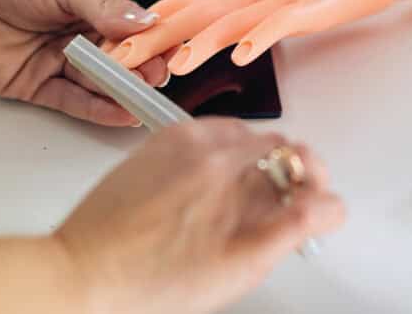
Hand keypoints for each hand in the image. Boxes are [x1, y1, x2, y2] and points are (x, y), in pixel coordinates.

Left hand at [0, 0, 169, 125]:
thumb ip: (105, 5)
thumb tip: (145, 21)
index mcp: (94, 9)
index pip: (134, 32)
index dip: (153, 43)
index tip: (171, 52)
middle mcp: (81, 38)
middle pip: (121, 62)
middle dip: (141, 72)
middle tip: (156, 79)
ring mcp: (60, 63)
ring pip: (99, 84)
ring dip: (123, 93)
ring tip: (143, 99)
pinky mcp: (37, 86)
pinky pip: (73, 102)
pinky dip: (98, 110)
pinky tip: (122, 113)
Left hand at [55, 119, 343, 313]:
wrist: (85, 273)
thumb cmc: (149, 281)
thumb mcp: (238, 268)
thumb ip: (291, 228)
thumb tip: (326, 207)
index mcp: (237, 181)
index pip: (306, 165)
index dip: (319, 189)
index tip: (318, 205)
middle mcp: (215, 151)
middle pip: (280, 148)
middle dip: (291, 174)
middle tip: (283, 205)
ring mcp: (189, 141)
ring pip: (248, 137)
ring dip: (257, 161)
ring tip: (241, 198)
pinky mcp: (166, 138)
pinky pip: (213, 130)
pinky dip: (224, 151)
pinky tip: (211, 185)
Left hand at [108, 0, 411, 74]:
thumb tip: (188, 13)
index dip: (144, 23)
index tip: (113, 44)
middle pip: (195, 10)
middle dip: (153, 36)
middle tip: (118, 60)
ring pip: (230, 17)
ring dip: (198, 42)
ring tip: (170, 65)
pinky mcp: (310, 6)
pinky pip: (279, 24)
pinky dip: (258, 39)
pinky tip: (239, 57)